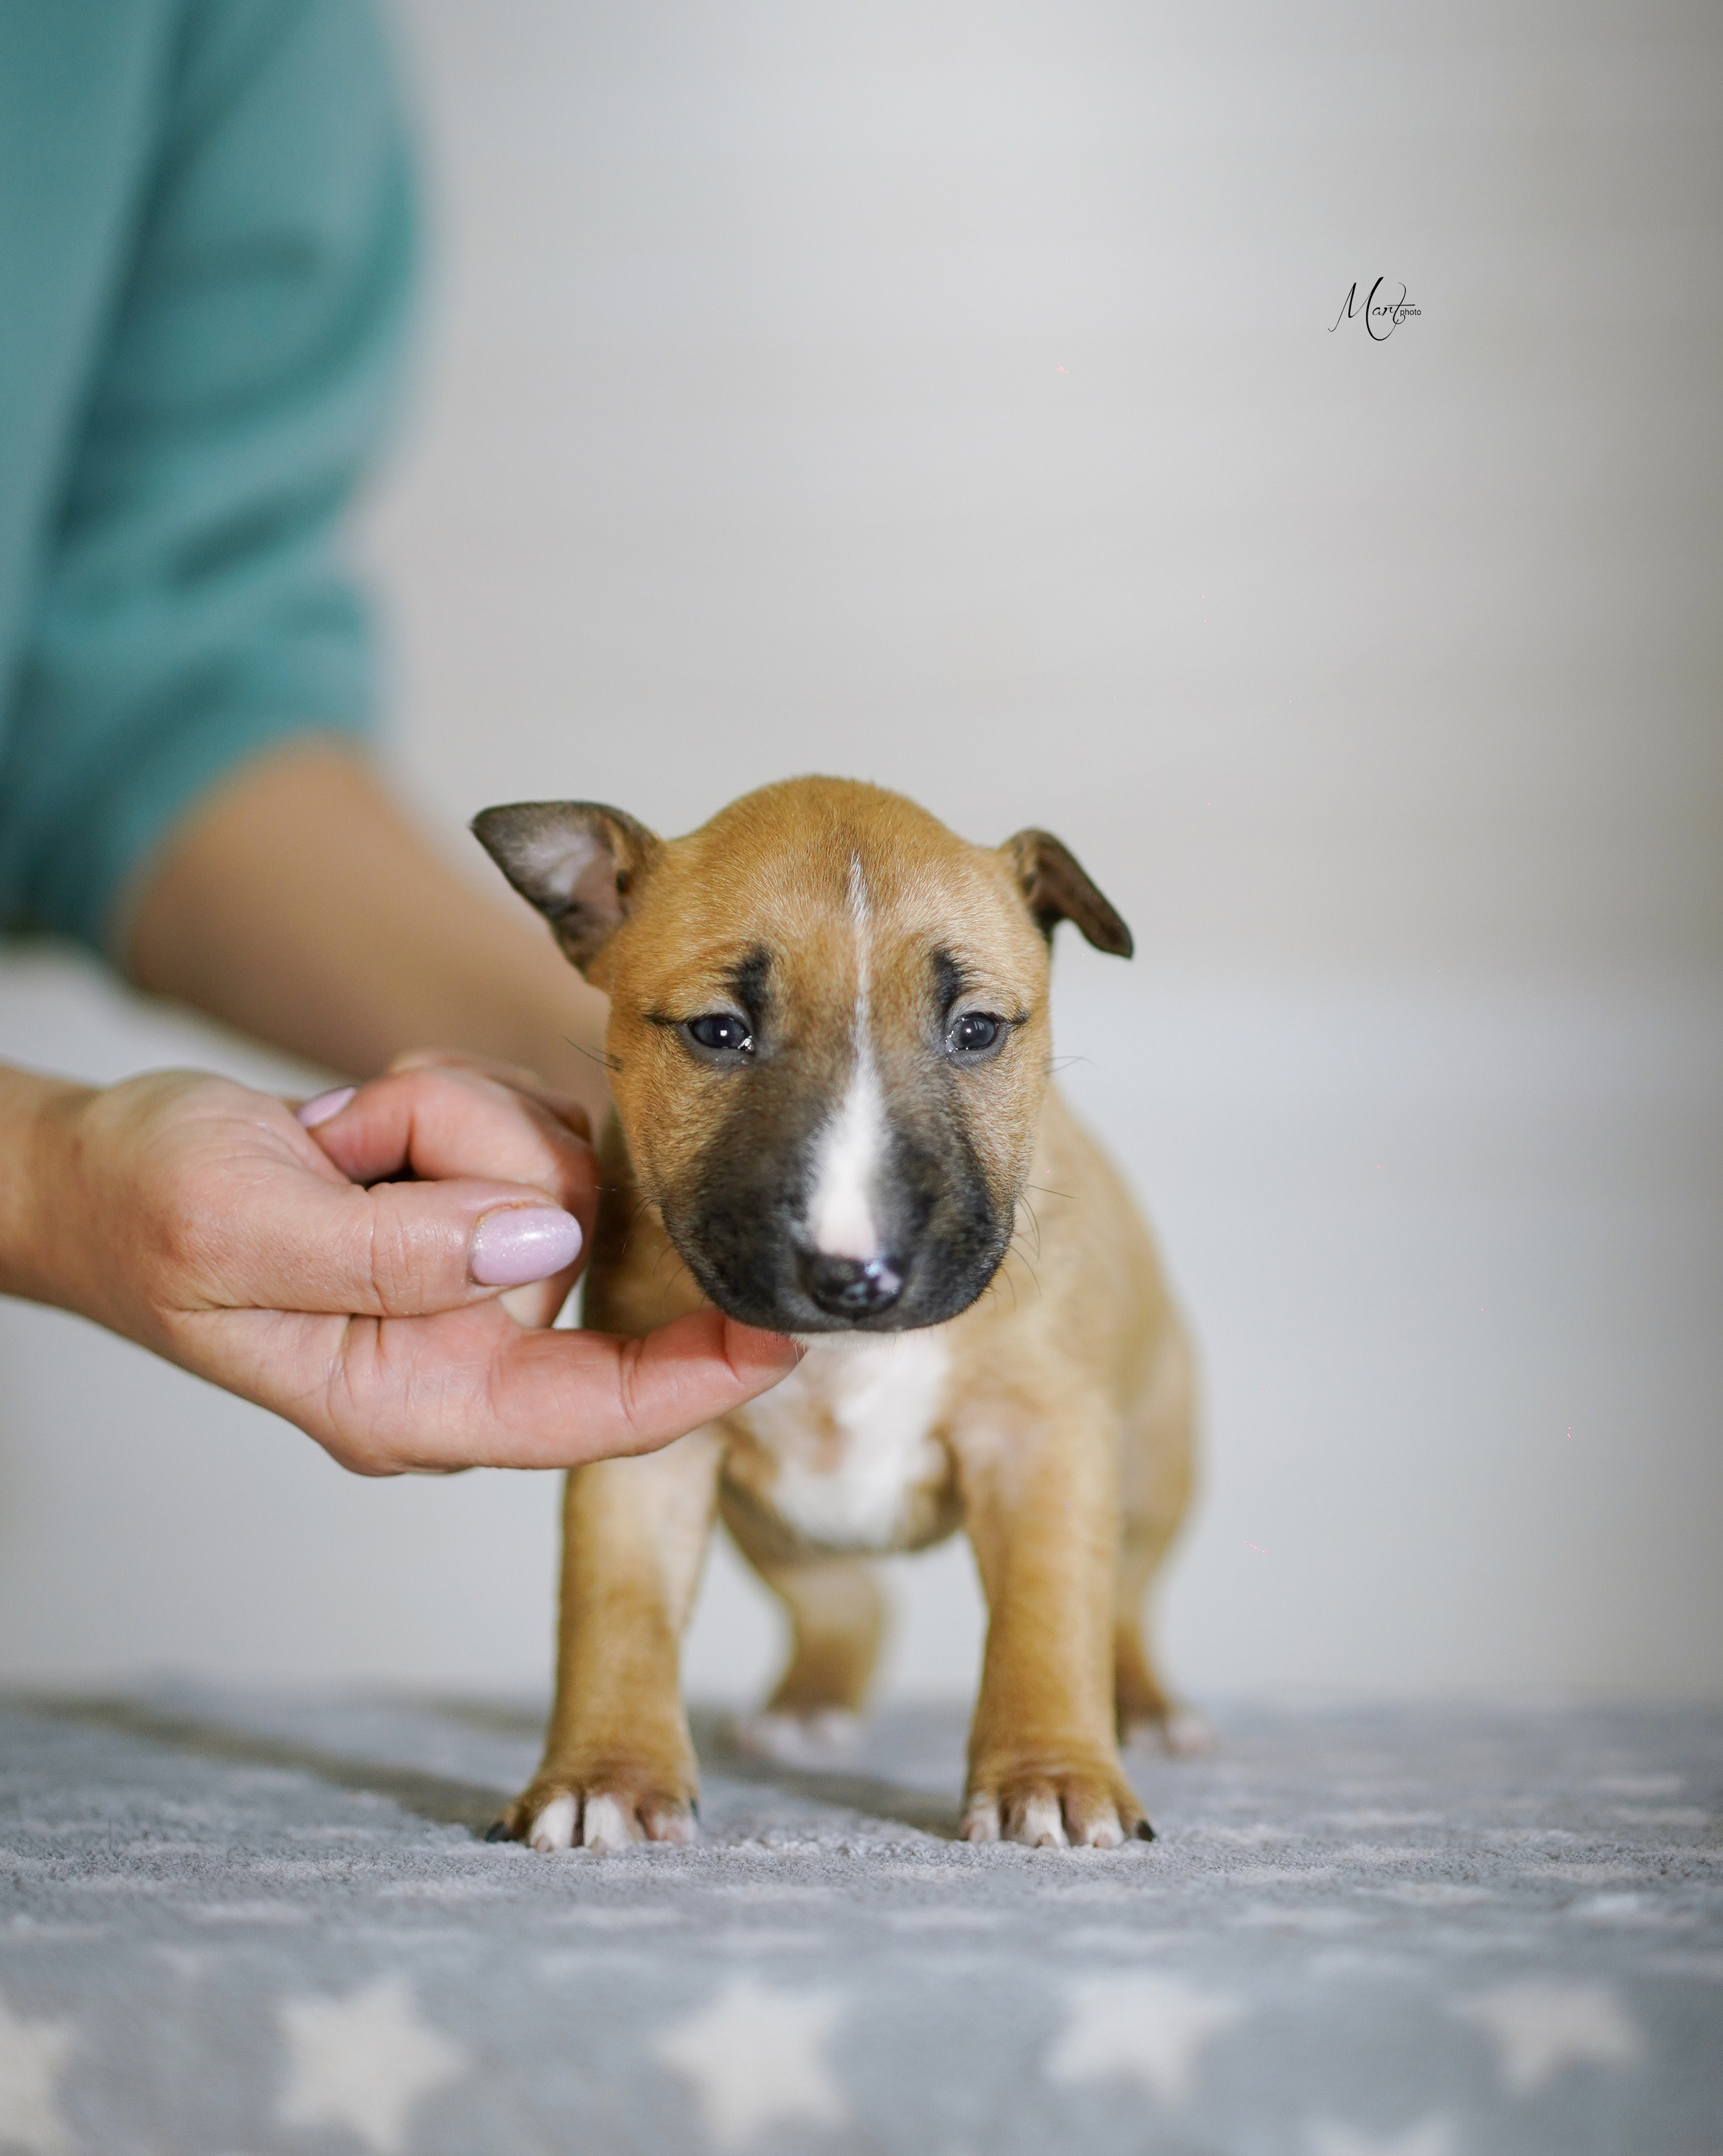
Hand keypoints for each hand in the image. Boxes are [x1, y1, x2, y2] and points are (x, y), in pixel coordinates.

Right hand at [3, 1060, 798, 1473]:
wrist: (97, 1167)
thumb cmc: (146, 1213)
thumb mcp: (247, 1232)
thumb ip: (399, 1250)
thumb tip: (541, 1238)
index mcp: (415, 1404)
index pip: (595, 1413)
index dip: (700, 1379)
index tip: (787, 1334)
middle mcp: (464, 1351)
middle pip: (577, 1239)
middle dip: (488, 1154)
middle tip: (364, 1144)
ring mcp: (474, 1276)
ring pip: (552, 1162)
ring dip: (451, 1115)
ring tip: (342, 1136)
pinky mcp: (473, 1207)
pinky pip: (519, 1122)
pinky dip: (446, 1096)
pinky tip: (359, 1121)